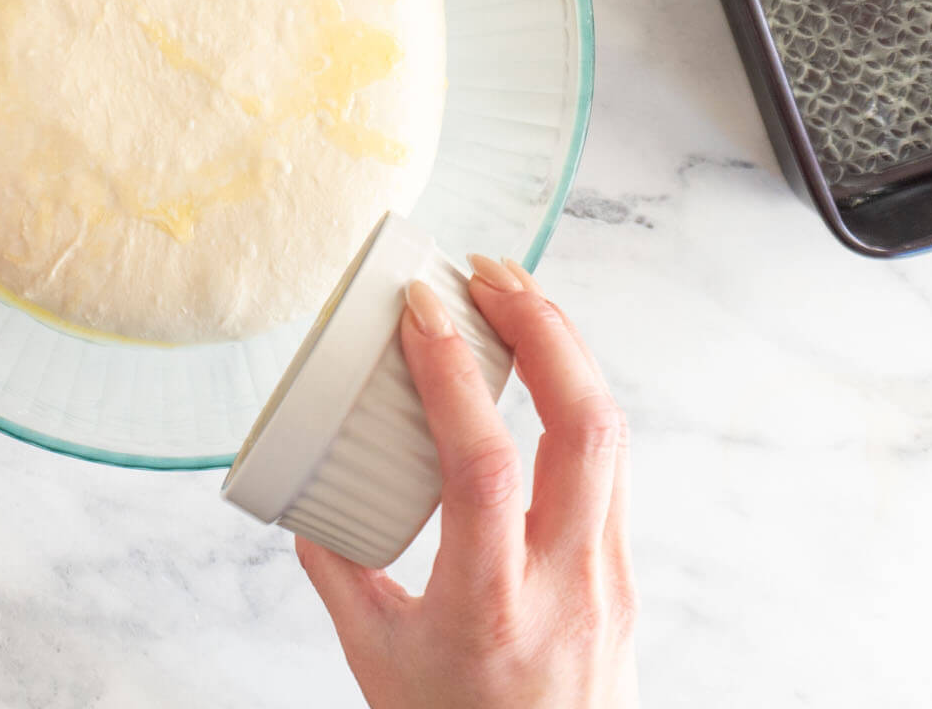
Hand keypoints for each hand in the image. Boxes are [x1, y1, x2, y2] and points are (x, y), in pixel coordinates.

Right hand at [298, 256, 636, 708]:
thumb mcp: (377, 659)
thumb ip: (338, 571)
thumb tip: (307, 494)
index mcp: (489, 607)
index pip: (482, 466)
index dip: (453, 375)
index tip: (421, 309)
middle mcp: (565, 584)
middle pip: (586, 427)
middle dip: (543, 329)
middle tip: (489, 272)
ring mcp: (609, 577)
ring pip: (612, 437)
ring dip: (566, 351)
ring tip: (515, 296)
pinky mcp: (624, 573)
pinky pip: (610, 464)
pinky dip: (575, 399)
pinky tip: (540, 371)